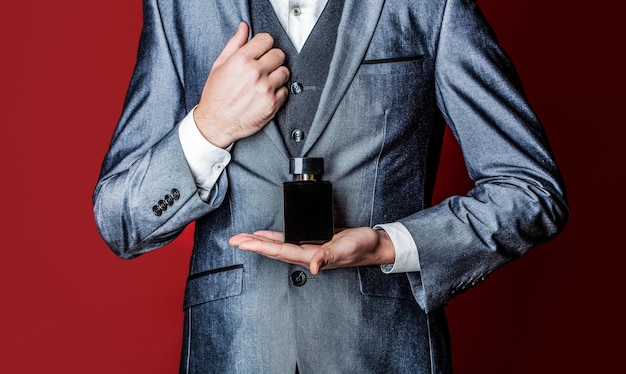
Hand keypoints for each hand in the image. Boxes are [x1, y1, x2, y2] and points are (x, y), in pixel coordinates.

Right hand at [194, 22, 289, 147]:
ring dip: (277, 75)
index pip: (266, 40)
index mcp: (241, 60)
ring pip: (285, 72)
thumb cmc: (216, 96)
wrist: (216, 123)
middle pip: (279, 54)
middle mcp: (255, 73)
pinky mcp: (272, 104)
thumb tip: (244, 28)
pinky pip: (285, 91)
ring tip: (266, 81)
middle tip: (265, 67)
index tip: (262, 50)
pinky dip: (278, 92)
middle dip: (272, 59)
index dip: (264, 44)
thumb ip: (234, 45)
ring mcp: (266, 89)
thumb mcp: (219, 66)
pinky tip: (266, 94)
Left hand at [229, 227, 395, 273]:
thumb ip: (330, 257)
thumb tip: (313, 266)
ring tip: (243, 238)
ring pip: (278, 246)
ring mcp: (308, 249)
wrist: (373, 245)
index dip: (260, 246)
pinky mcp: (312, 242)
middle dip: (253, 245)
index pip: (280, 251)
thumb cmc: (363, 246)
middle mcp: (306, 255)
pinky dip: (273, 238)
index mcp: (312, 256)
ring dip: (260, 242)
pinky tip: (265, 235)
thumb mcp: (347, 248)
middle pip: (273, 250)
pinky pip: (287, 241)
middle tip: (233, 240)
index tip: (243, 242)